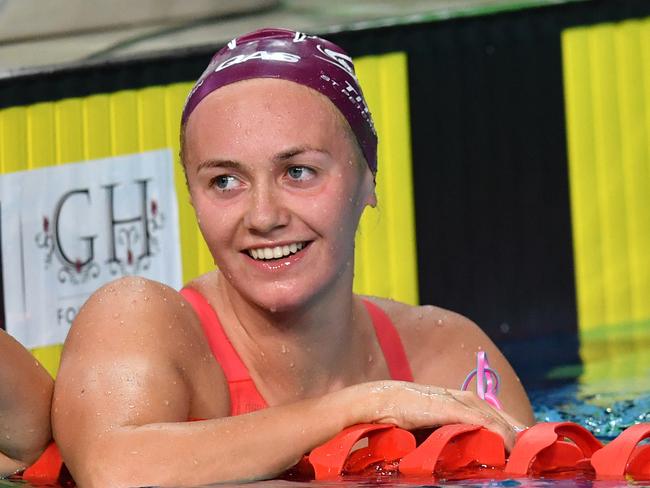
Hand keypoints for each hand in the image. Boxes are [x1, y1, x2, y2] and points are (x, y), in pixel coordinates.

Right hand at [361, 381, 522, 449]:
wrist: (380, 401)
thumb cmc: (401, 415)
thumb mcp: (431, 428)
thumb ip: (451, 436)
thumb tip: (464, 454)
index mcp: (462, 402)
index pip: (497, 418)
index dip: (514, 433)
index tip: (527, 450)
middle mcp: (466, 398)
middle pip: (504, 418)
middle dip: (522, 435)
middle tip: (540, 454)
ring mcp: (461, 402)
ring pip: (499, 421)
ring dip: (516, 437)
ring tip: (531, 454)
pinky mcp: (454, 408)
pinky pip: (485, 423)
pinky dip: (501, 435)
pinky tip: (512, 448)